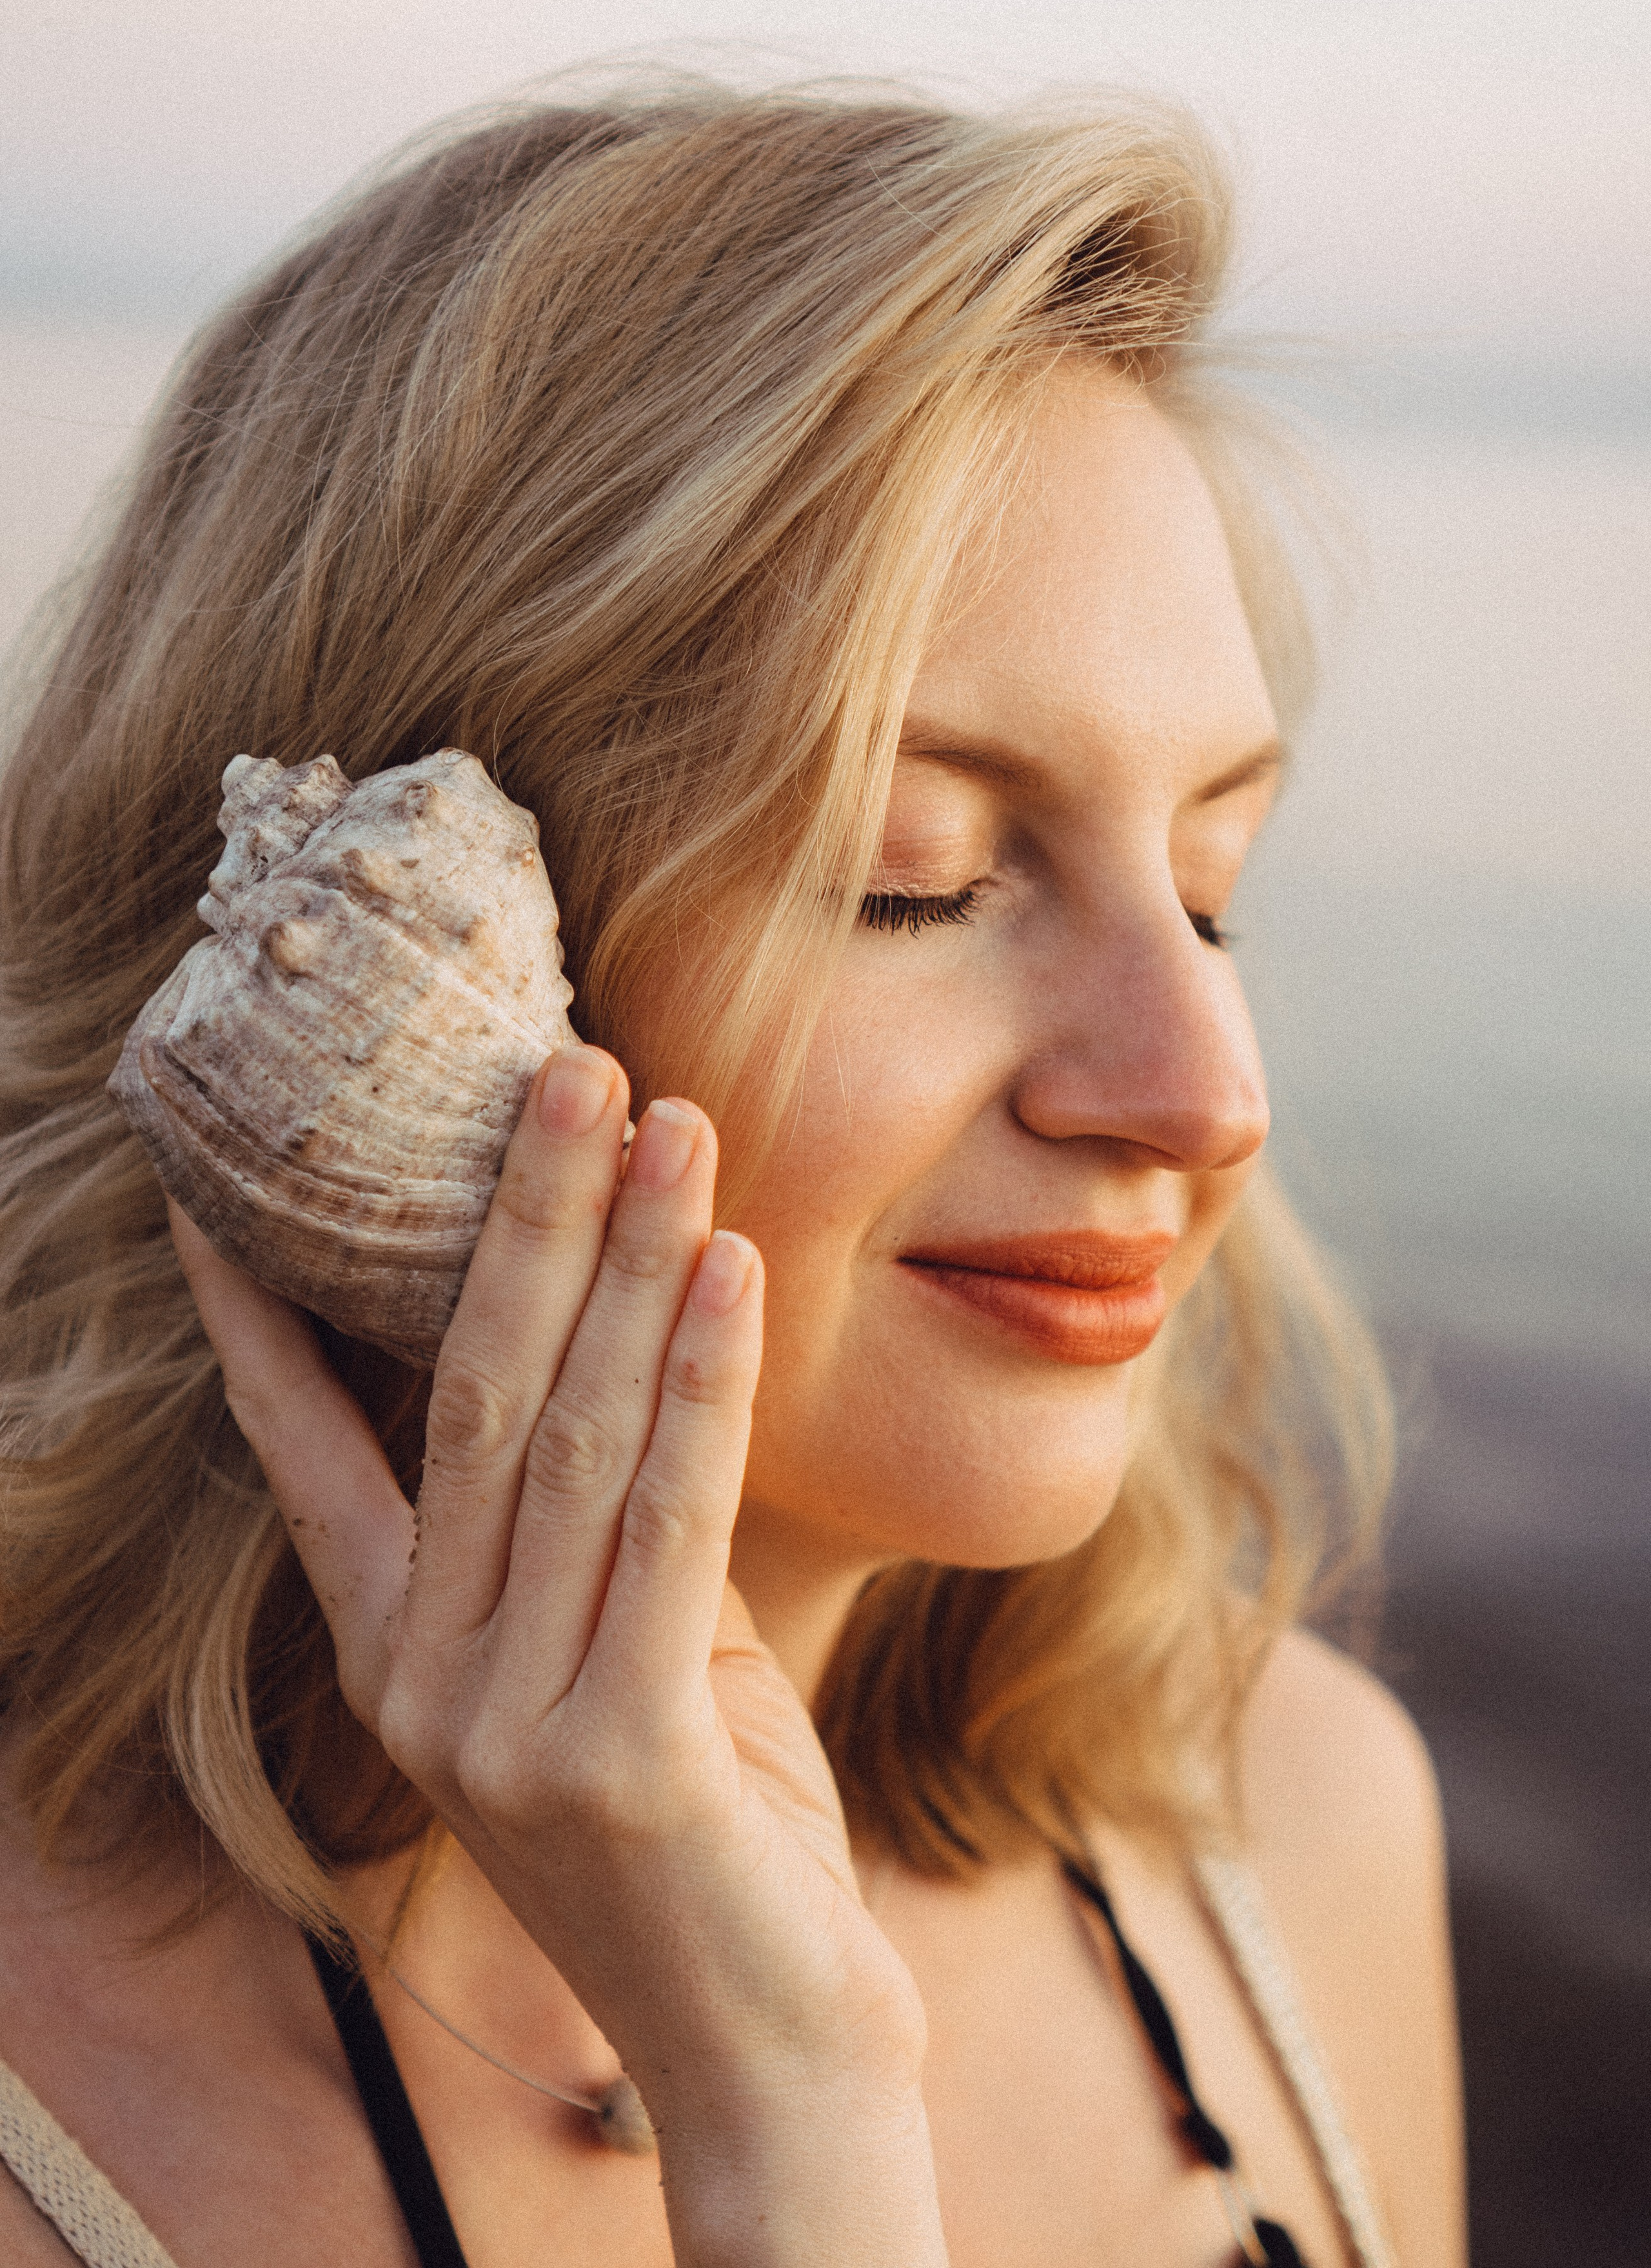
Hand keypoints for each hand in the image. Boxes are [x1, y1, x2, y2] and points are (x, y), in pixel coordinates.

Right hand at [170, 1046, 946, 2266]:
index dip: (266, 1316)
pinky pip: (669, 1521)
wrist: (769, 2053)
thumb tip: (640, 1337)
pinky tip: (728, 1268)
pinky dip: (701, 1383)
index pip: (306, 1451)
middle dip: (520, 1219)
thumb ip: (603, 1525)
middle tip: (567, 1063)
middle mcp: (424, 1681)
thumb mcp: (628, 1655)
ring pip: (564, 1438)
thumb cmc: (709, 1830)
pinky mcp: (618, 1757)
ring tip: (668, 1116)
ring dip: (625, 1262)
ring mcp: (505, 1727)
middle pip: (463, 1396)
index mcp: (399, 1656)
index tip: (224, 1191)